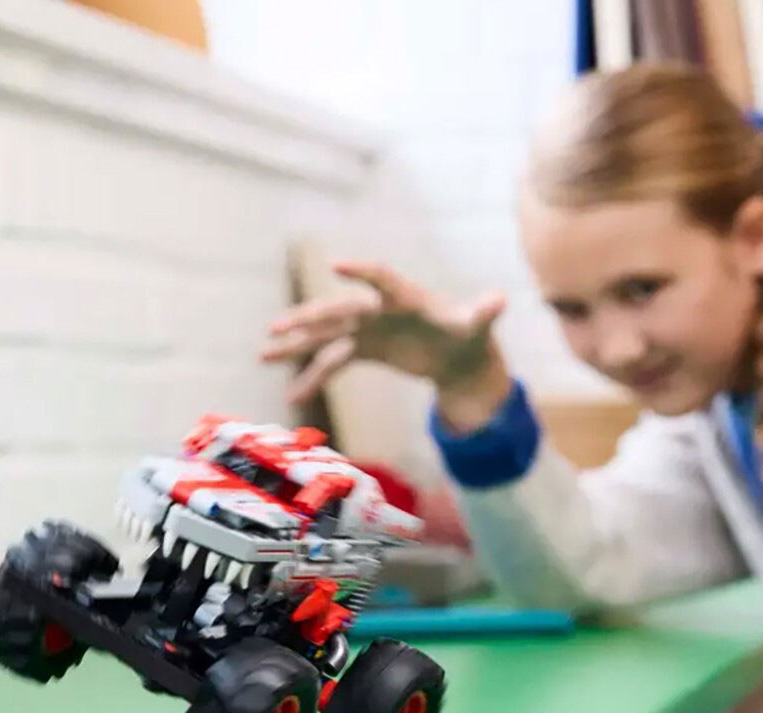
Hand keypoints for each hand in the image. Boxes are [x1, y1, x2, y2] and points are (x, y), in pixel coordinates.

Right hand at [265, 261, 510, 427]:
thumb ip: (483, 313)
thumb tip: (500, 300)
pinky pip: (332, 363)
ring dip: (295, 345)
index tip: (337, 266)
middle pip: (338, 309)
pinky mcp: (364, 349)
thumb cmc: (468, 333)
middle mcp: (378, 310)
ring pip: (325, 336)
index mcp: (404, 298)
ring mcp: (367, 330)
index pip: (381, 279)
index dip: (362, 273)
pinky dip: (313, 378)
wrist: (459, 353)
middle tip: (277, 325)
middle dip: (309, 317)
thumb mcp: (477, 326)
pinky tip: (293, 395)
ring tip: (262, 354)